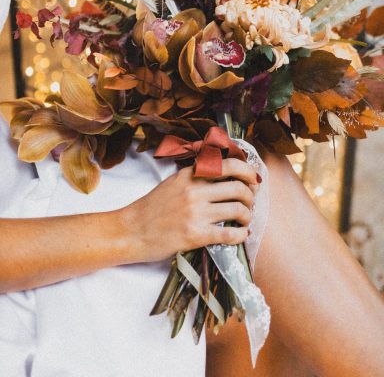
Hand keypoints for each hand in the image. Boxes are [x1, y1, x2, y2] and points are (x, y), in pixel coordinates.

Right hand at [120, 158, 257, 262]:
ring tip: (245, 219)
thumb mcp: (173, 182)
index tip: (253, 179)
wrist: (130, 231)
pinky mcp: (195, 235)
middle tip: (250, 202)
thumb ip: (195, 176)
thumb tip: (224, 175)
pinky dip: (241, 234)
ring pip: (238, 209)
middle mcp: (194, 191)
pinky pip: (229, 233)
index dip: (247, 171)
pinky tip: (241, 234)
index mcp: (189, 175)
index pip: (227, 165)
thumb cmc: (150, 208)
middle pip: (238, 188)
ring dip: (247, 215)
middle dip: (251, 196)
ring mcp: (195, 213)